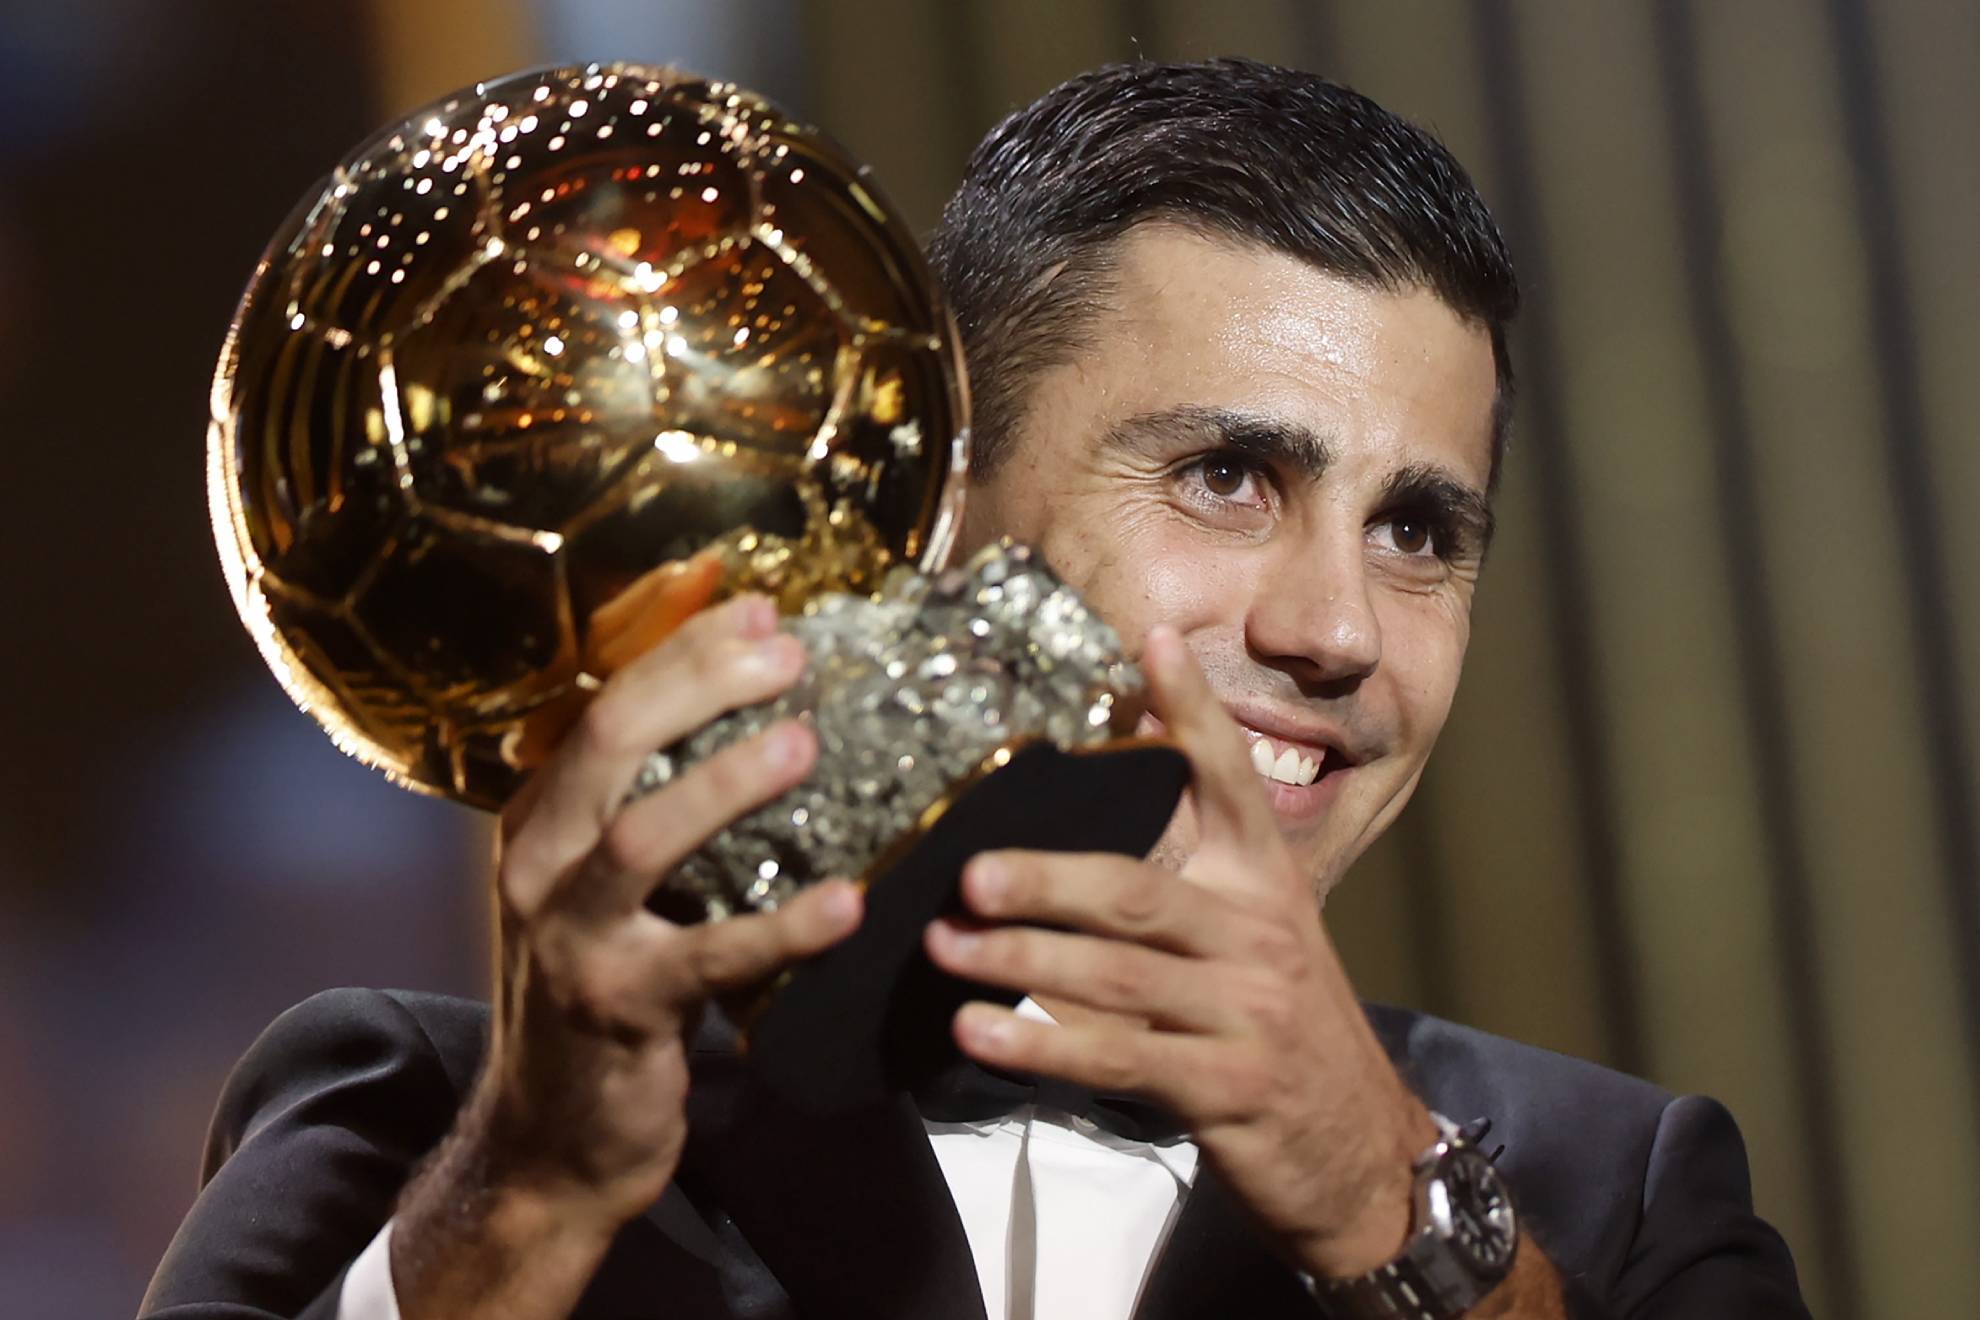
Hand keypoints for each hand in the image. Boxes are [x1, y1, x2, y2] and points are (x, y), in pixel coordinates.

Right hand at [393, 591, 862, 1318]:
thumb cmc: (602, 989)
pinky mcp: (619, 1007)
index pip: (606, 703)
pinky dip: (781, 929)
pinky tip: (845, 905)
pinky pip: (708, 957)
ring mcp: (571, 937)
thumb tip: (743, 701)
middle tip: (790, 653)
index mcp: (540, 817)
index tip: (765, 611)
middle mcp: (538, 863)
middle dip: (701, 683)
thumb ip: (650, 800)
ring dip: (725, 783)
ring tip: (802, 744)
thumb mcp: (605, 884)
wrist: (549, 1139)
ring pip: (641, 835)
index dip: (685, 648)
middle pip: (613, 742)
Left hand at [923, 625, 1436, 1276]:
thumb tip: (1108, 779)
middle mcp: (1258, 936)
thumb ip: (1191, 865)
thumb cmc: (1281, 1028)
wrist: (1361, 1151)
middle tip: (970, 872)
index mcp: (1264, 882)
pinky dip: (1042, 1046)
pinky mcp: (1227, 1090)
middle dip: (1049, 879)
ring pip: (1119, 977)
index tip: (1150, 640)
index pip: (1229, 780)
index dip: (1192, 710)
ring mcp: (1247, 1014)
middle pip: (1140, 893)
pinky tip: (980, 1034)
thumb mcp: (1254, 934)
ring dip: (1022, 963)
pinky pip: (1119, 1061)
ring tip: (944, 948)